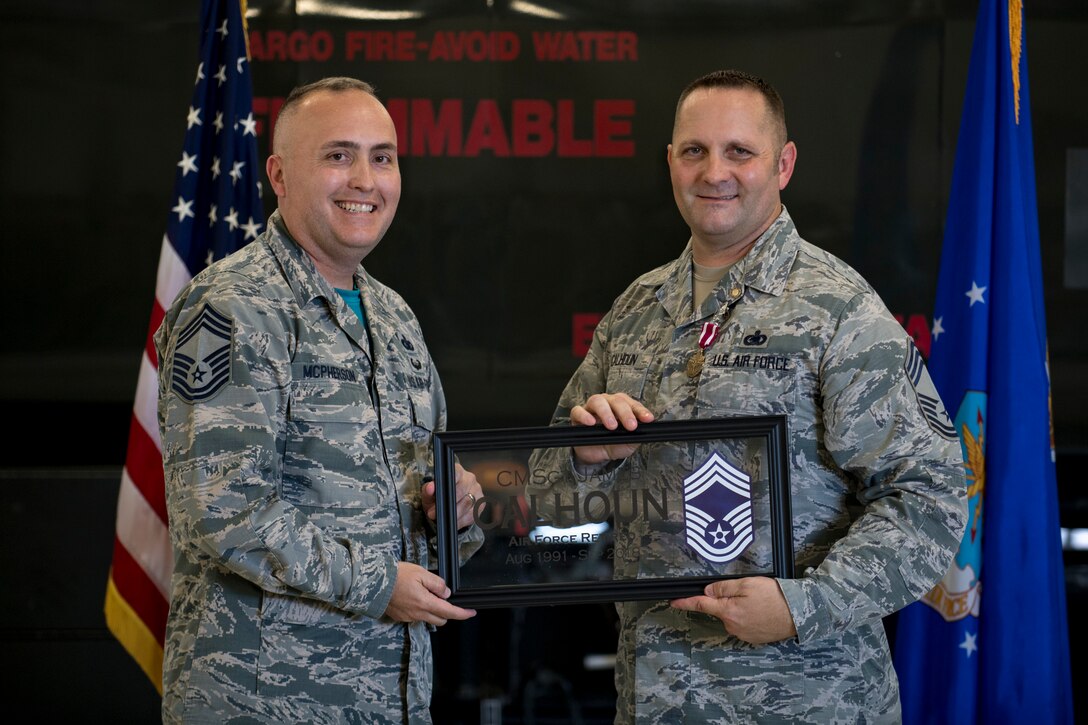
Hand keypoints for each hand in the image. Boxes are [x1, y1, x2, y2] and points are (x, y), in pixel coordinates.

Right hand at [383, 562, 476, 625]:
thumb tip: (446, 593)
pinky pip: (415, 616)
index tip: (471, 612)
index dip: (462, 613)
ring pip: (428, 618)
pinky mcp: (400, 617)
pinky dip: (420, 610)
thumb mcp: (421, 573)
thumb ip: (437, 584)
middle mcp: (418, 613)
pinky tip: (414, 598)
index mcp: (425, 603)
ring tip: (426, 595)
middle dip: (447, 612)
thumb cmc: (397, 575)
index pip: (449, 612)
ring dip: (432, 611)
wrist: (374, 582)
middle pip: (440, 619)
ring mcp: (408, 617)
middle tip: (444, 599)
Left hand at [422, 463, 481, 529]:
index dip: (449, 483)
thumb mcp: (430, 493)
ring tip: (442, 518)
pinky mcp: (480, 505)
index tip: (440, 495)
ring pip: (467, 504)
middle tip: (433, 513)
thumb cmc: (439, 496)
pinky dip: (460, 521)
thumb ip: (428, 490)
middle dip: (447, 504)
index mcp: (458, 472)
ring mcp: (477, 492)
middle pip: (461, 491)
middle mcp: (470, 480)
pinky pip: (472, 515)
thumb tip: (430, 488)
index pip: (456, 473)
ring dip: (453, 514)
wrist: (448, 505)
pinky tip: (452, 522)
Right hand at [570, 393, 654, 464]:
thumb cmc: (613, 443)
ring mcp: (591, 408)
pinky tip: (591, 423)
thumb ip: (636, 436)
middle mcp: (607, 403)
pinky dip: (584, 415)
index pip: (632, 404)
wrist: (597, 455)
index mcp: (622, 406)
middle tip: (631, 426)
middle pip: (616, 400)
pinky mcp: (577, 416)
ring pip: (597, 401)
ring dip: (606, 412)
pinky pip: (578, 411)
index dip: (640, 411)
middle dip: (625, 412)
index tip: (648, 419)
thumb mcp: (628, 442)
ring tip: (612, 426)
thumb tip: (645, 430)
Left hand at [670, 576, 796, 644]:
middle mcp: (733, 626)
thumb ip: (724, 588)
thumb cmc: (775, 597)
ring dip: (740, 608)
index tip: (673, 602)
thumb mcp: (747, 584)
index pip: (701, 605)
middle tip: (748, 592)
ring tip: (759, 601)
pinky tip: (761, 610)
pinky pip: (743, 623)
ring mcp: (743, 633)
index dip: (686, 602)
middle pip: (720, 609)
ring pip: (732, 616)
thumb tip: (707, 591)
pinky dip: (749, 616)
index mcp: (729, 611)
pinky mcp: (753, 637)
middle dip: (728, 600)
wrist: (799, 613)